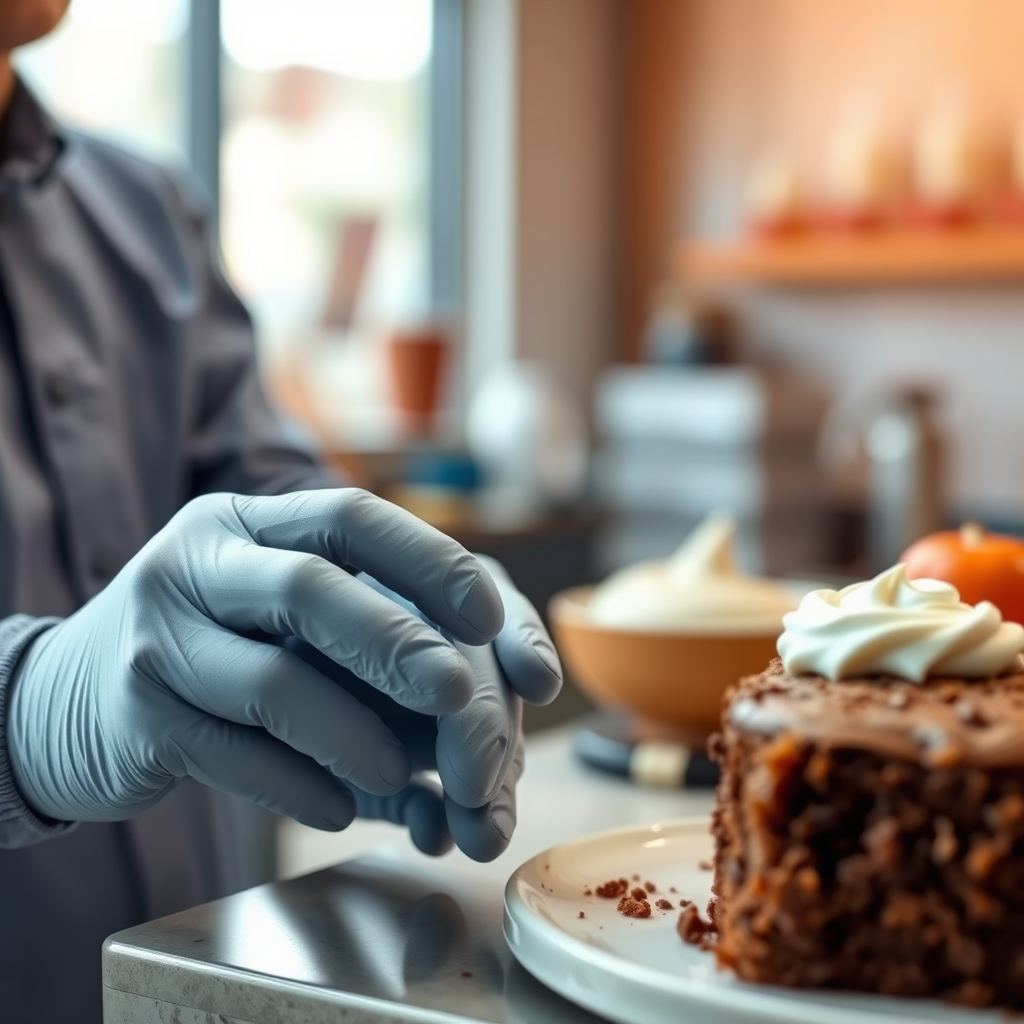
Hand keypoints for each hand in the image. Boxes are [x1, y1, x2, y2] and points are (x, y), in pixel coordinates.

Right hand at [6, 490, 551, 843]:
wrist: (68, 699)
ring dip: (354, 734)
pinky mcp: (136, 715)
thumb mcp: (274, 607)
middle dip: (396, 642)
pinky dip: (299, 786)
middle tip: (459, 696)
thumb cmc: (215, 649)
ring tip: (404, 776)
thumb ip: (365, 622)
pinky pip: (231, 754)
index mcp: (248, 523)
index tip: (488, 614)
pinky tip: (342, 809)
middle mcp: (197, 564)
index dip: (428, 561)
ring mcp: (158, 637)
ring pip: (272, 682)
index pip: (349, 517)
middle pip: (309, 588)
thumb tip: (496, 675)